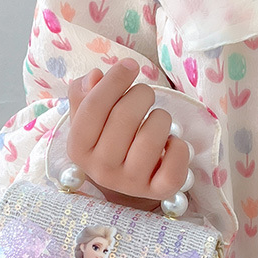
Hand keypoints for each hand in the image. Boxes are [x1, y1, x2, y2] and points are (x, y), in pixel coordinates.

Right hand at [66, 58, 190, 211]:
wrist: (126, 180)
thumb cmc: (108, 139)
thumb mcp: (88, 119)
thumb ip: (84, 93)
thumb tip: (95, 77)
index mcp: (78, 148)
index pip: (93, 107)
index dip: (114, 79)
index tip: (129, 66)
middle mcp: (101, 169)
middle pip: (124, 116)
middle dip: (141, 94)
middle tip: (144, 95)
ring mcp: (130, 183)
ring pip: (153, 135)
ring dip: (161, 117)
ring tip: (156, 120)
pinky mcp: (159, 191)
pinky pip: (176, 161)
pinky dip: (179, 145)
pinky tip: (170, 143)